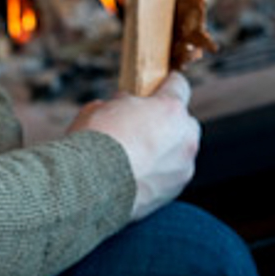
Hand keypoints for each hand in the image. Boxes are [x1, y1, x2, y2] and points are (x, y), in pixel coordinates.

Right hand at [71, 70, 199, 221]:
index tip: (159, 87)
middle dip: (168, 123)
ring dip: (164, 151)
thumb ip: (122, 105)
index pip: (179, 86)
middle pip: (184, 122)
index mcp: (170, 109)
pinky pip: (170, 175)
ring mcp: (183, 166)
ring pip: (179, 151)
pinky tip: (133, 175)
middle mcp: (185, 137)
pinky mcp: (175, 191)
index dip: (167, 84)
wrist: (89, 187)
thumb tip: (124, 108)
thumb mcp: (102, 108)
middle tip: (142, 127)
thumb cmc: (94, 142)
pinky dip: (157, 174)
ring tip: (135, 157)